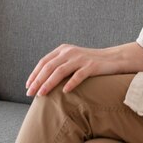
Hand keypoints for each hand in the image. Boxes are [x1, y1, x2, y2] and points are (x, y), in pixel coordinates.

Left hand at [25, 42, 142, 96]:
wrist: (113, 59)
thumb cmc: (90, 62)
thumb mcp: (72, 60)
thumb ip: (58, 65)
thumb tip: (40, 80)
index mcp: (63, 49)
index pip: (44, 61)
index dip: (34, 74)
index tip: (28, 86)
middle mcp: (70, 51)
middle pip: (49, 66)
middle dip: (38, 80)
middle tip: (30, 93)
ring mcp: (81, 58)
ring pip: (60, 71)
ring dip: (49, 83)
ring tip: (42, 94)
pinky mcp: (92, 66)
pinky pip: (79, 75)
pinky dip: (71, 83)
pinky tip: (65, 91)